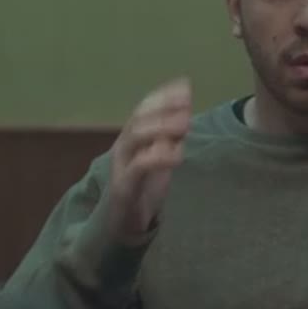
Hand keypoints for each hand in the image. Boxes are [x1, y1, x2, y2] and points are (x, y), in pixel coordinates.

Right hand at [106, 78, 191, 238]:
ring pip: (134, 137)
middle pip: (138, 119)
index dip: (162, 95)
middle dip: (162, 106)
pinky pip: (138, 167)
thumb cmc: (143, 189)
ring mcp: (120, 166)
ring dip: (160, 127)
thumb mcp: (160, 160)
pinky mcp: (123, 186)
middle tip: (187, 101)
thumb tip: (185, 115)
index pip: (143, 109)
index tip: (184, 84)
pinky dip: (157, 157)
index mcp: (131, 138)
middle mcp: (123, 147)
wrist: (122, 224)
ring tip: (184, 123)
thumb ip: (170, 140)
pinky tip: (177, 154)